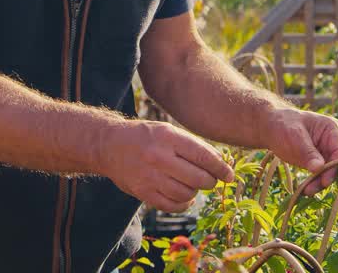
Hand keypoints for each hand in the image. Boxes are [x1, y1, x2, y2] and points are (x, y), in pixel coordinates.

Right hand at [99, 120, 234, 212]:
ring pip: (187, 194)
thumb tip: (221, 164)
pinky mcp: (142, 192)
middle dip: (210, 182)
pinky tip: (183, 196)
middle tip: (209, 180)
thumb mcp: (168, 131)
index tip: (229, 175)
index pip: (203, 156)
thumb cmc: (145, 137)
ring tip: (192, 185)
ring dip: (195, 192)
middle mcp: (159, 157)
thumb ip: (193, 146)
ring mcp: (149, 177)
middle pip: (198, 178)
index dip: (221, 168)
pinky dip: (183, 204)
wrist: (109, 145)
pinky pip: (172, 206)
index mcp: (168, 137)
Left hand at [264, 108, 337, 194]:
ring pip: (329, 172)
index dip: (335, 166)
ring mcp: (326, 152)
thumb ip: (307, 152)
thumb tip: (319, 168)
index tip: (325, 180)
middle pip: (336, 163)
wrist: (270, 128)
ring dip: (319, 183)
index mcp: (331, 128)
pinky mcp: (319, 162)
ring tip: (305, 191)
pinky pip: (320, 175)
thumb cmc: (284, 126)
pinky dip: (314, 182)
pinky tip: (304, 190)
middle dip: (325, 177)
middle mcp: (333, 141)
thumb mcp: (295, 136)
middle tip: (311, 189)